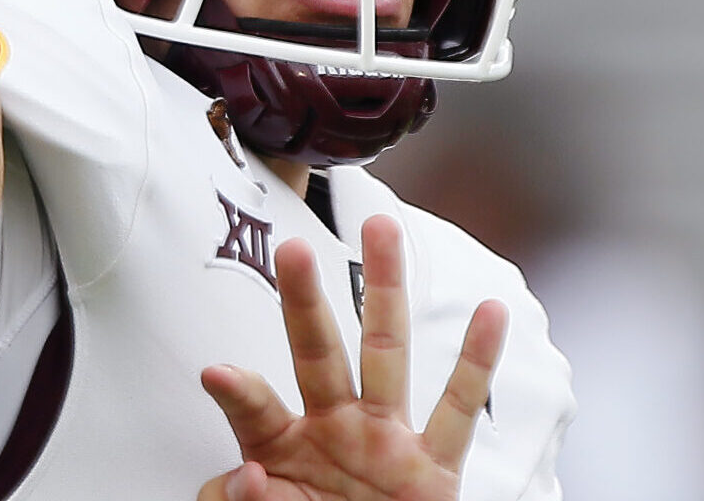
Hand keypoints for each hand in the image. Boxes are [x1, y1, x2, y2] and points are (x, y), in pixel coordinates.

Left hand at [196, 215, 507, 500]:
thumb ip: (242, 500)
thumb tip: (248, 475)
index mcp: (282, 446)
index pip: (254, 410)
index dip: (238, 392)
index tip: (215, 374)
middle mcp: (335, 428)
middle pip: (317, 351)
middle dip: (305, 299)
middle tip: (292, 246)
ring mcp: (385, 442)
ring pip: (387, 354)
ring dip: (385, 290)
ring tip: (382, 229)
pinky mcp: (433, 471)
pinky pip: (458, 411)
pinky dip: (477, 362)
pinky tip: (488, 312)